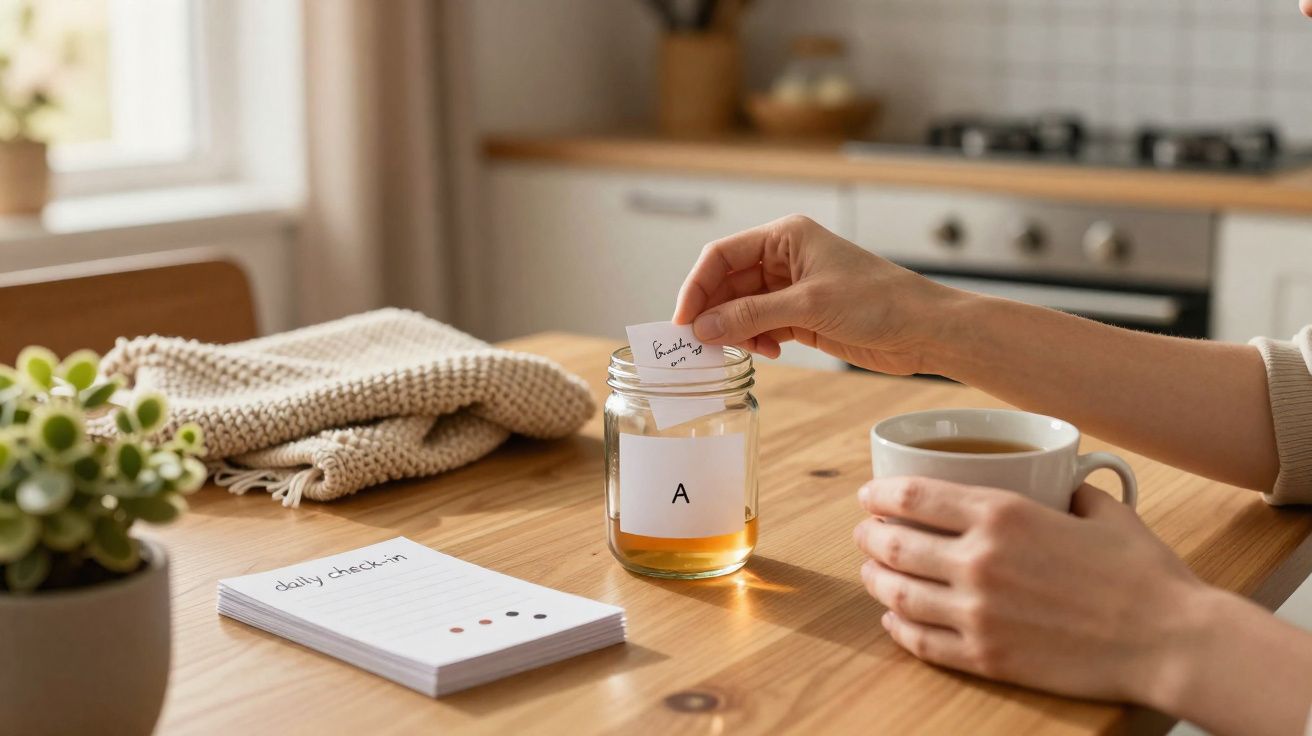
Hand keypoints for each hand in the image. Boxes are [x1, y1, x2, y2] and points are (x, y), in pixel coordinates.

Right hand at [672, 215, 965, 374]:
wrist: (925, 329)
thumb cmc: (879, 301)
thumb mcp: (808, 306)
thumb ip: (751, 316)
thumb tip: (702, 329)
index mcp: (785, 236)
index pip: (721, 255)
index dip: (697, 287)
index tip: (683, 322)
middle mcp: (785, 257)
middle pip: (728, 283)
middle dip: (714, 313)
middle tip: (702, 345)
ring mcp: (793, 288)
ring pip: (742, 308)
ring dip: (736, 330)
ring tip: (745, 350)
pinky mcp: (803, 316)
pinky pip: (762, 325)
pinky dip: (757, 340)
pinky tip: (769, 352)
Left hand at [852, 477, 1206, 702]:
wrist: (1170, 641)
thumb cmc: (1144, 574)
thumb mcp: (1103, 510)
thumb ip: (1066, 490)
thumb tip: (1057, 482)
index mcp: (1002, 514)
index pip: (913, 496)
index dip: (880, 494)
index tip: (869, 494)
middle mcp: (979, 561)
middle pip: (893, 543)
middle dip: (868, 535)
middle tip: (864, 533)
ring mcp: (978, 613)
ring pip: (898, 593)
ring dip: (874, 579)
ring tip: (870, 571)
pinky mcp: (986, 657)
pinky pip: (921, 641)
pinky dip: (898, 628)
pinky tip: (894, 619)